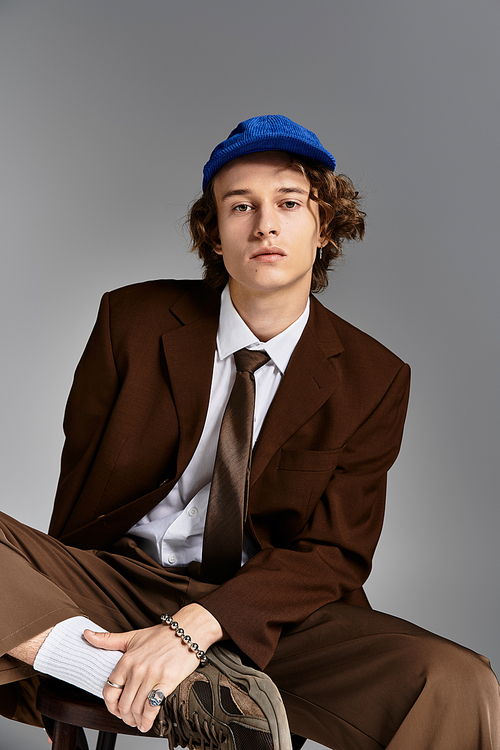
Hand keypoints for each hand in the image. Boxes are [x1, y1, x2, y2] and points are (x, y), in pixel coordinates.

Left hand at [84, 603, 223, 732]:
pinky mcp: (167, 681)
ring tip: (137, 722)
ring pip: (136, 708)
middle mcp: (137, 669)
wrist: (188, 630)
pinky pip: (152, 707)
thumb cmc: (162, 634)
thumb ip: (108, 639)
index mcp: (126, 660)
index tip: (116, 709)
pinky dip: (147, 720)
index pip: (110, 691)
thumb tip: (86, 634)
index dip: (111, 705)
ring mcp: (152, 676)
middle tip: (128, 719)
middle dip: (124, 716)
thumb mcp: (132, 636)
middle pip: (123, 703)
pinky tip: (147, 724)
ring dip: (135, 720)